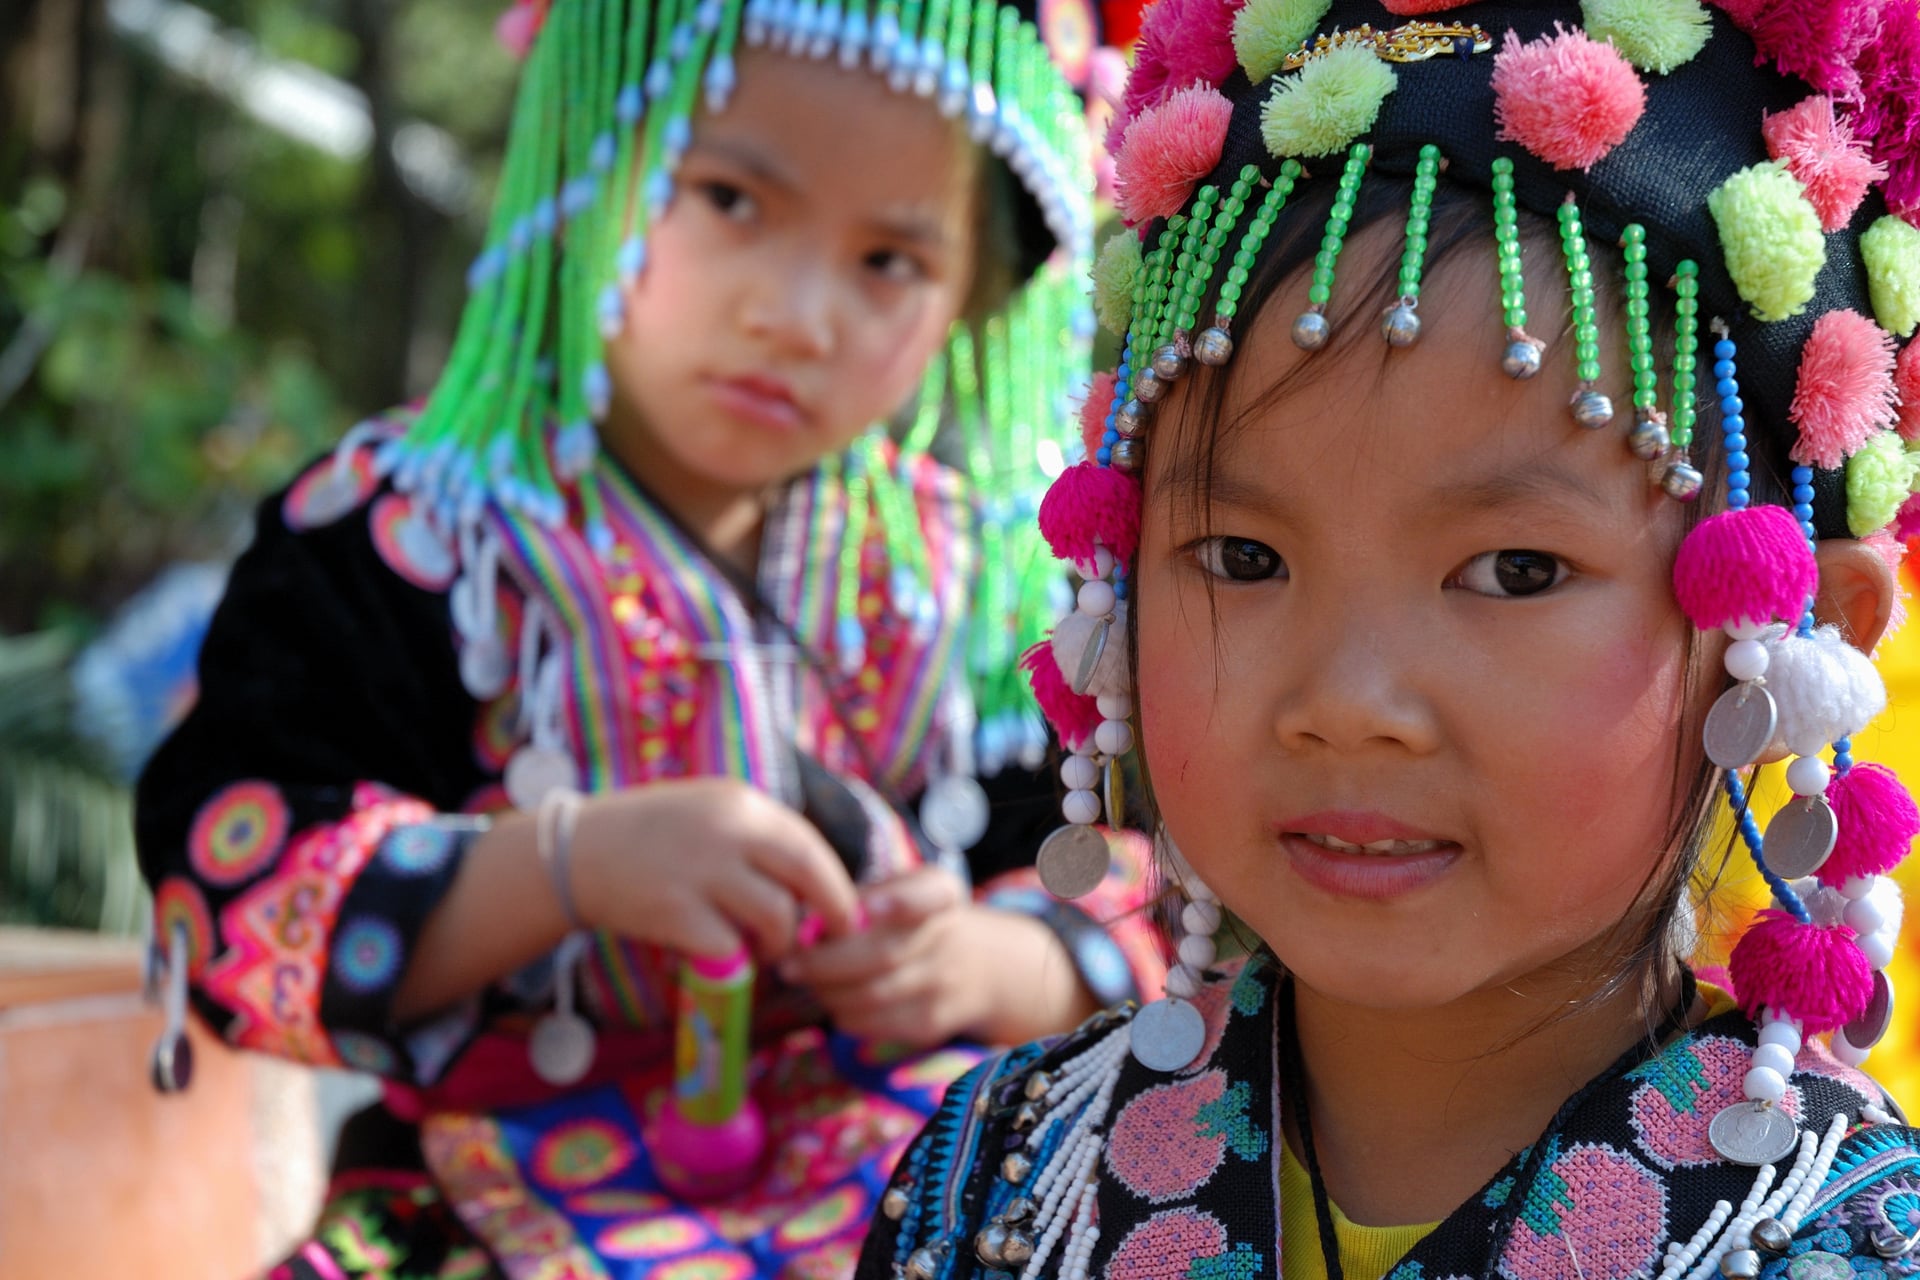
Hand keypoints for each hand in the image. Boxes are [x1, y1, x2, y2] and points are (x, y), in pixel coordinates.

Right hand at [567, 777, 859, 961]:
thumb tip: (816, 884)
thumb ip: (758, 839)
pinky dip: (737, 961)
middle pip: (807, 875)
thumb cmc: (650, 836)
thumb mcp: (710, 814)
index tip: (844, 911)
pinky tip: (725, 957)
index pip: (810, 844)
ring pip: (777, 917)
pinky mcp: (675, 912)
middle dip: (831, 914)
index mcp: (741, 803)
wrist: (576, 853)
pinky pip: (732, 949)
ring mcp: (700, 871)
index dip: (835, 883)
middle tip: (828, 940)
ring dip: (778, 943)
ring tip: (762, 949)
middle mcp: (727, 831)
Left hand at [781, 866, 1099, 1046]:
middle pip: (883, 955)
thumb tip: (799, 921)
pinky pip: (873, 1023)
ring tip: (806, 981)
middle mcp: (949, 937)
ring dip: (827, 992)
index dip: (899, 901)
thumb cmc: (914, 920)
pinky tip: (832, 998)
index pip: (930, 894)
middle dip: (826, 963)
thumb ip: (860, 895)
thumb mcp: (903, 888)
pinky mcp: (930, 1023)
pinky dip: (842, 1013)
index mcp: (941, 893)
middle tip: (789, 965)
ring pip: (871, 995)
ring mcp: (944, 983)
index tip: (866, 906)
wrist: (978, 966)